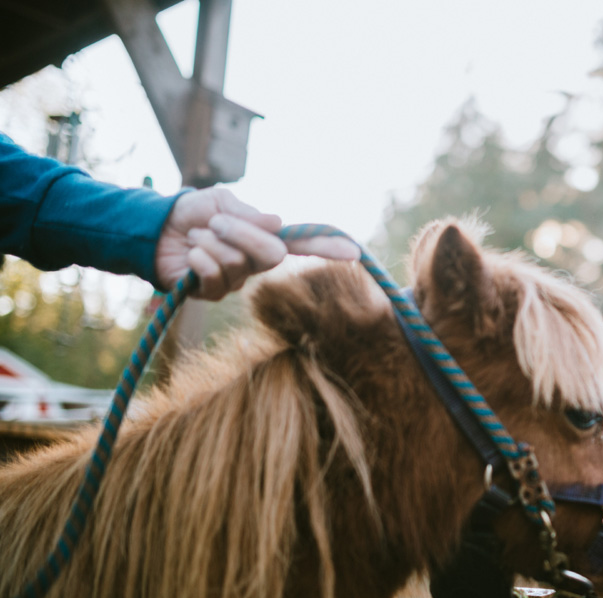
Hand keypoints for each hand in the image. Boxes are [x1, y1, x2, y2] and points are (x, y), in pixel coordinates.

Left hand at [155, 188, 360, 300]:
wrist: (153, 230)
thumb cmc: (191, 213)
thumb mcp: (221, 202)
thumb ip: (249, 214)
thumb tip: (277, 223)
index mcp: (264, 238)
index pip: (303, 244)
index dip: (327, 247)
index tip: (354, 251)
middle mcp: (257, 262)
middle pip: (272, 254)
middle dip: (242, 233)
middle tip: (216, 222)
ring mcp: (237, 280)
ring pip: (238, 262)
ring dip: (210, 241)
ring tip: (196, 236)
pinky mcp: (214, 293)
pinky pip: (214, 274)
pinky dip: (198, 257)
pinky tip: (190, 254)